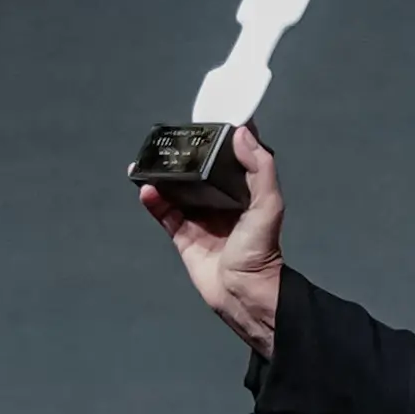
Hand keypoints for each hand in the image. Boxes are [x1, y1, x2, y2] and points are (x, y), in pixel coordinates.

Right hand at [143, 123, 287, 351]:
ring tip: (147, 161)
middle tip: (169, 138)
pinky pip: (165, 213)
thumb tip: (241, 133)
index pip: (231, 159)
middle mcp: (221, 201)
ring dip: (162, 176)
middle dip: (185, 156)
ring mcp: (200, 218)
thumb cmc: (261, 249)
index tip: (207, 120)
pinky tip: (145, 189)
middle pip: (199, 171)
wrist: (243, 293)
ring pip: (177, 190)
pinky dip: (153, 201)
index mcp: (244, 191)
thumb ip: (260, 168)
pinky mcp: (183, 236)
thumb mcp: (269, 204)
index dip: (220, 140)